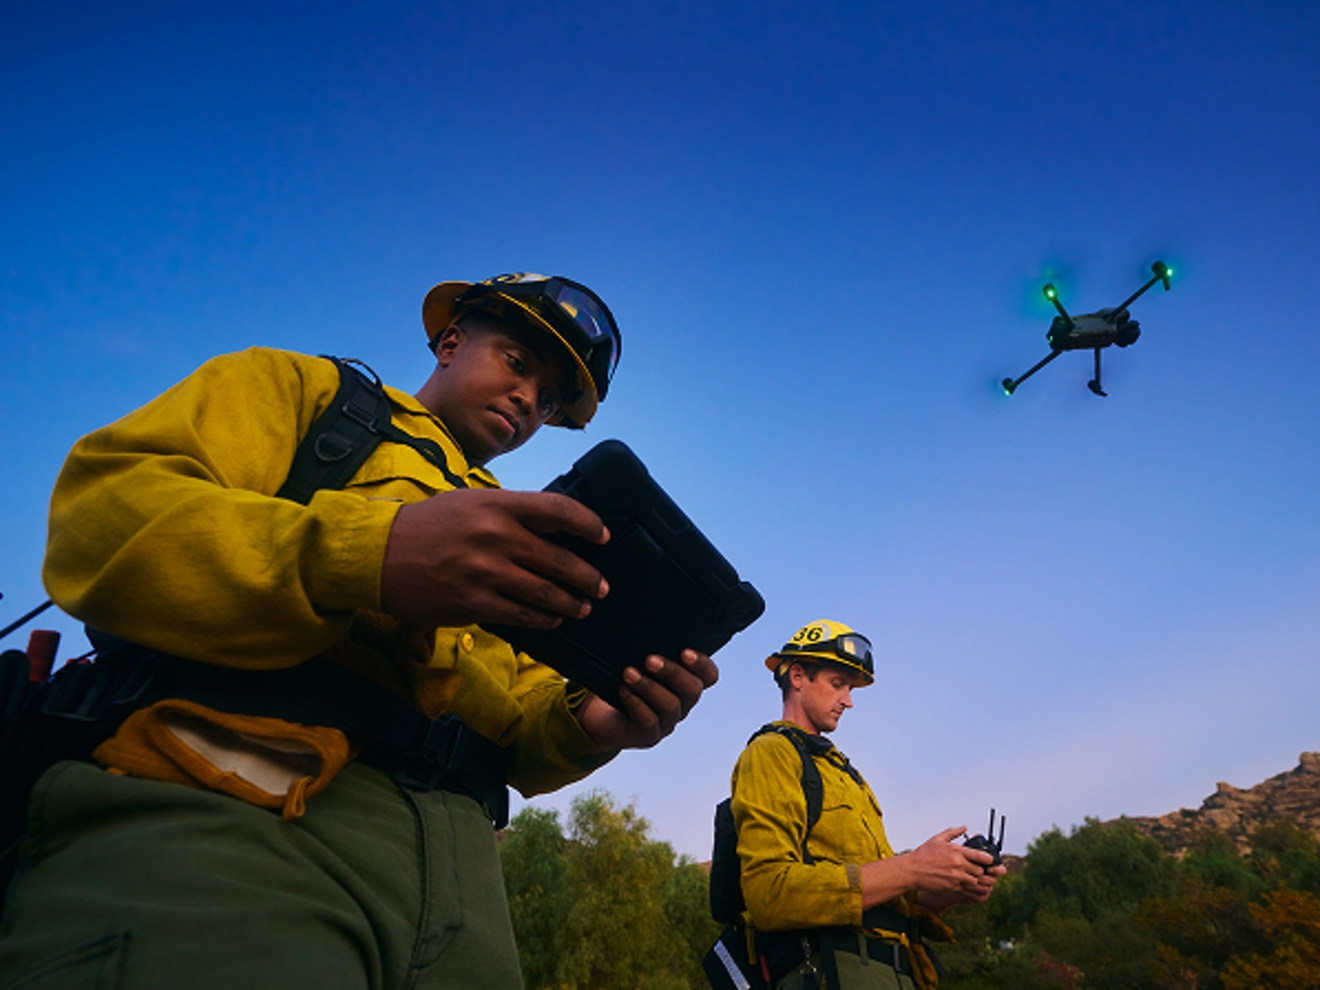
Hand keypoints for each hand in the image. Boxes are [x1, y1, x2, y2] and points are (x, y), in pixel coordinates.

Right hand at [381, 489, 608, 628]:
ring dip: (571, 603)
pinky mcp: (473, 603)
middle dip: (588, 577)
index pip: (558, 511)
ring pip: (545, 594)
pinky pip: (521, 615)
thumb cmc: (428, 525)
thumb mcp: (471, 503)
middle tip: (601, 586)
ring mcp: (485, 573)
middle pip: (560, 560)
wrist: (378, 554)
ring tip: (582, 607)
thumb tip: (553, 527)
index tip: (603, 536)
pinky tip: (553, 620)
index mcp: (497, 506)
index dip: (589, 524)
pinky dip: (543, 620)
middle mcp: (495, 537)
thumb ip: (511, 512)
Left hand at [575, 649, 718, 749]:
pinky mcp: (649, 735)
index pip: (709, 676)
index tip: (685, 651)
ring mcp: (667, 722)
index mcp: (685, 683)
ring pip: (670, 705)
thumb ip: (650, 647)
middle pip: (692, 690)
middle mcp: (681, 703)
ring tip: (628, 673)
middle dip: (672, 673)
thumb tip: (647, 621)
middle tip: (650, 659)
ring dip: (649, 687)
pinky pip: (649, 721)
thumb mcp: (638, 661)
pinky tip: (623, 690)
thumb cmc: (624, 681)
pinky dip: (636, 703)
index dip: (703, 665)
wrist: (603, 714)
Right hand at [861, 826, 997, 908]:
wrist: (912, 870)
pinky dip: (970, 888)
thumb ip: (953, 832)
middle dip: (982, 871)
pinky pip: (967, 890)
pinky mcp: (952, 887)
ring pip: (975, 881)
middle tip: (982, 870)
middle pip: (980, 870)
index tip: (989, 860)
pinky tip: (967, 884)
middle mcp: (958, 864)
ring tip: (975, 877)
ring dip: (977, 880)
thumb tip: (965, 827)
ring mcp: (955, 877)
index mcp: (956, 851)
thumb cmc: (923, 854)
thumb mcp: (938, 839)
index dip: (989, 860)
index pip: (981, 856)